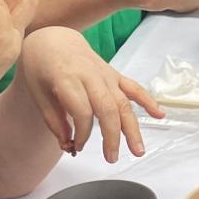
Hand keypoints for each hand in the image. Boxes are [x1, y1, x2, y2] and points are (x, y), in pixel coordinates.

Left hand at [15, 26, 165, 161]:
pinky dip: (148, 101)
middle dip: (112, 136)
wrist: (54, 40)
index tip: (75, 146)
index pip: (82, 111)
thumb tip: (68, 144)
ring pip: (123, 103)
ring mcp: (106, 74)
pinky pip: (134, 88)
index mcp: (68, 79)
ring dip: (132, 128)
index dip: (82, 133)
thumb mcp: (38, 94)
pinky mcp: (114, 74)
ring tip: (138, 150)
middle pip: (108, 108)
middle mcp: (91, 76)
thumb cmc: (42, 67)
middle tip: (111, 158)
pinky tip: (160, 115)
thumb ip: (54, 121)